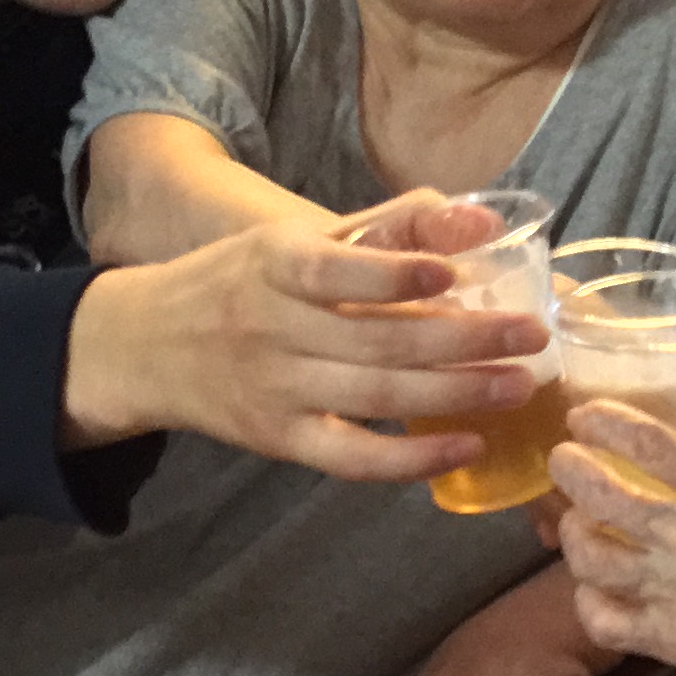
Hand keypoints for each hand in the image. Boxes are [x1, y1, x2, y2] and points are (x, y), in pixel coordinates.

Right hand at [64, 187, 548, 477]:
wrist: (143, 345)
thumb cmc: (239, 281)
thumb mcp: (292, 238)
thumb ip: (385, 227)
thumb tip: (481, 216)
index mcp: (274, 263)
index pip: (338, 268)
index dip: (396, 273)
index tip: (457, 271)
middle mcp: (272, 326)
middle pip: (377, 338)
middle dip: (464, 339)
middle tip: (532, 334)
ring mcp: (275, 389)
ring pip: (376, 396)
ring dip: (455, 393)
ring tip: (519, 382)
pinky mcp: (280, 440)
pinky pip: (353, 458)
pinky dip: (412, 458)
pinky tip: (467, 444)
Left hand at [548, 399, 675, 675]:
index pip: (647, 445)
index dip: (604, 423)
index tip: (584, 416)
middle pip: (603, 499)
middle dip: (571, 469)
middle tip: (565, 459)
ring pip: (592, 560)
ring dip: (574, 532)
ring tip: (578, 519)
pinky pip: (605, 620)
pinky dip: (589, 598)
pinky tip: (597, 583)